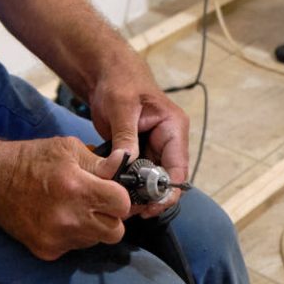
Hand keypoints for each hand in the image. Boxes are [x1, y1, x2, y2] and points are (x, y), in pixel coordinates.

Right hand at [0, 137, 131, 259]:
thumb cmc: (32, 159)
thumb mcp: (67, 148)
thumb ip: (99, 162)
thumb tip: (124, 167)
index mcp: (78, 188)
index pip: (123, 205)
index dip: (121, 197)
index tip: (112, 192)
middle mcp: (69, 218)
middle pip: (116, 232)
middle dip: (111, 217)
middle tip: (97, 204)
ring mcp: (57, 238)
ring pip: (95, 241)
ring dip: (92, 227)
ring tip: (73, 208)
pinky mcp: (46, 251)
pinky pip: (74, 248)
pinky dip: (72, 235)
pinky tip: (58, 218)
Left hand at [88, 51, 189, 217]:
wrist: (105, 73)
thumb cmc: (119, 81)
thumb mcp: (122, 106)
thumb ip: (125, 136)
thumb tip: (125, 165)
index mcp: (173, 128)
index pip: (178, 168)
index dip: (167, 192)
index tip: (150, 208)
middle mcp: (168, 141)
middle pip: (164, 179)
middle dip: (148, 197)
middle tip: (128, 210)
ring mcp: (153, 147)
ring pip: (149, 180)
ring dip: (136, 193)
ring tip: (118, 204)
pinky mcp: (138, 151)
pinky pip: (135, 174)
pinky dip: (126, 183)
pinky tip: (112, 191)